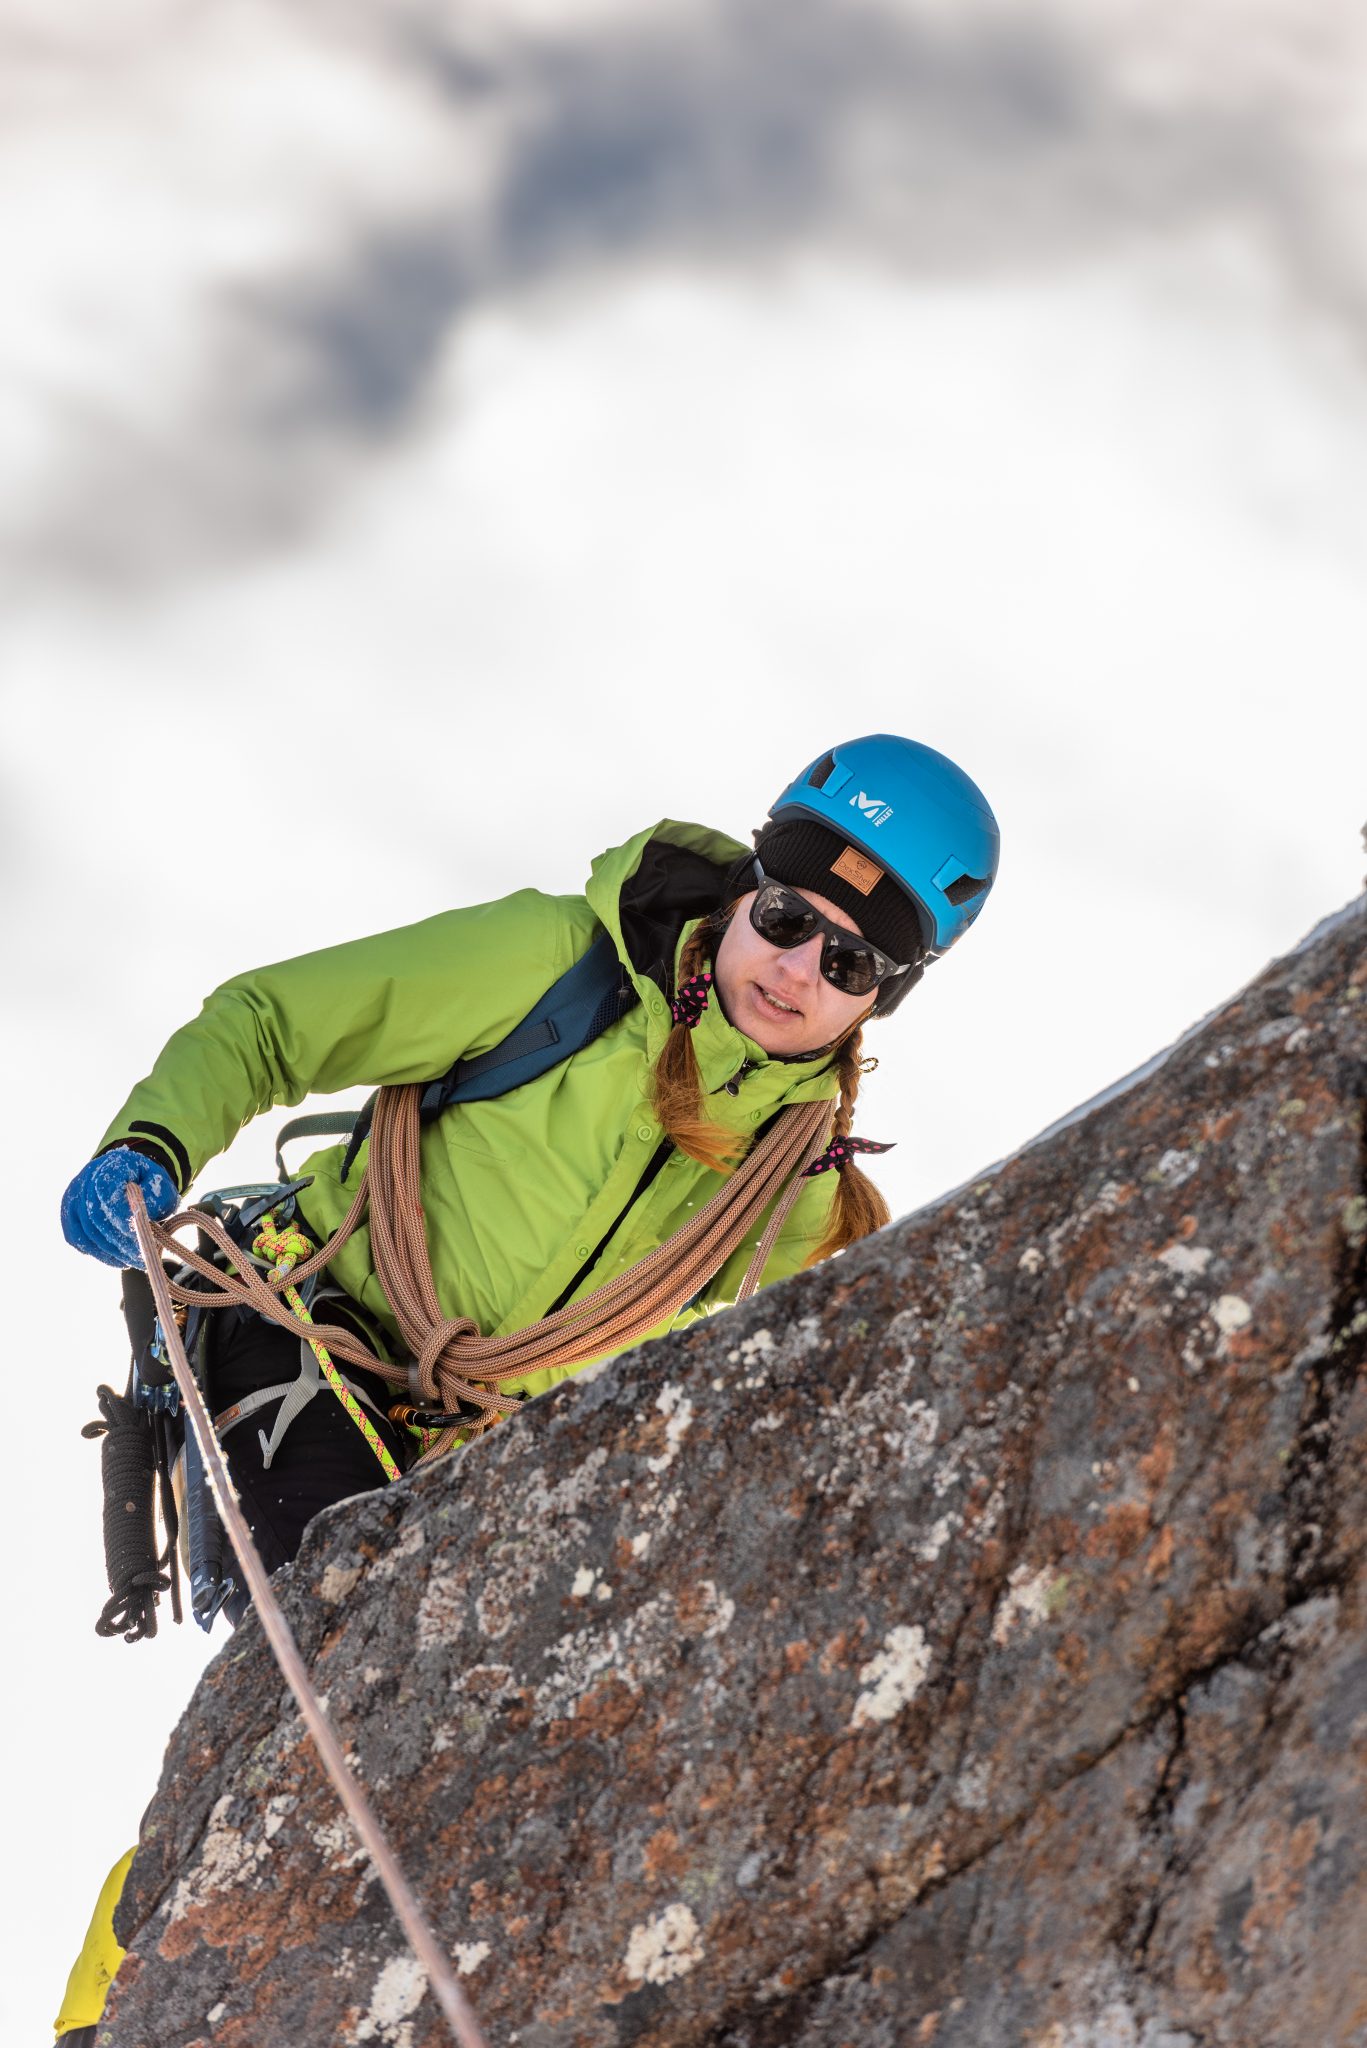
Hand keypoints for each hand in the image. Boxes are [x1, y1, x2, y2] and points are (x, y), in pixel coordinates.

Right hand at [61, 1146, 178, 1267]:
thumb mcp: (160, 1184)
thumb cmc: (147, 1182)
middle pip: (94, 1219)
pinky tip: (117, 1259)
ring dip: (109, 1252)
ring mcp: (72, 1199)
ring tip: (132, 1261)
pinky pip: (77, 1239)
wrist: (127, 1175)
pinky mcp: (68, 1216)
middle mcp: (84, 1181)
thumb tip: (144, 1220)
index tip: (143, 1237)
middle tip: (140, 1258)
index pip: (106, 1197)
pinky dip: (97, 1253)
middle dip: (119, 1242)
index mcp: (108, 1167)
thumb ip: (157, 1198)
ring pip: (84, 1233)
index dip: (122, 1220)